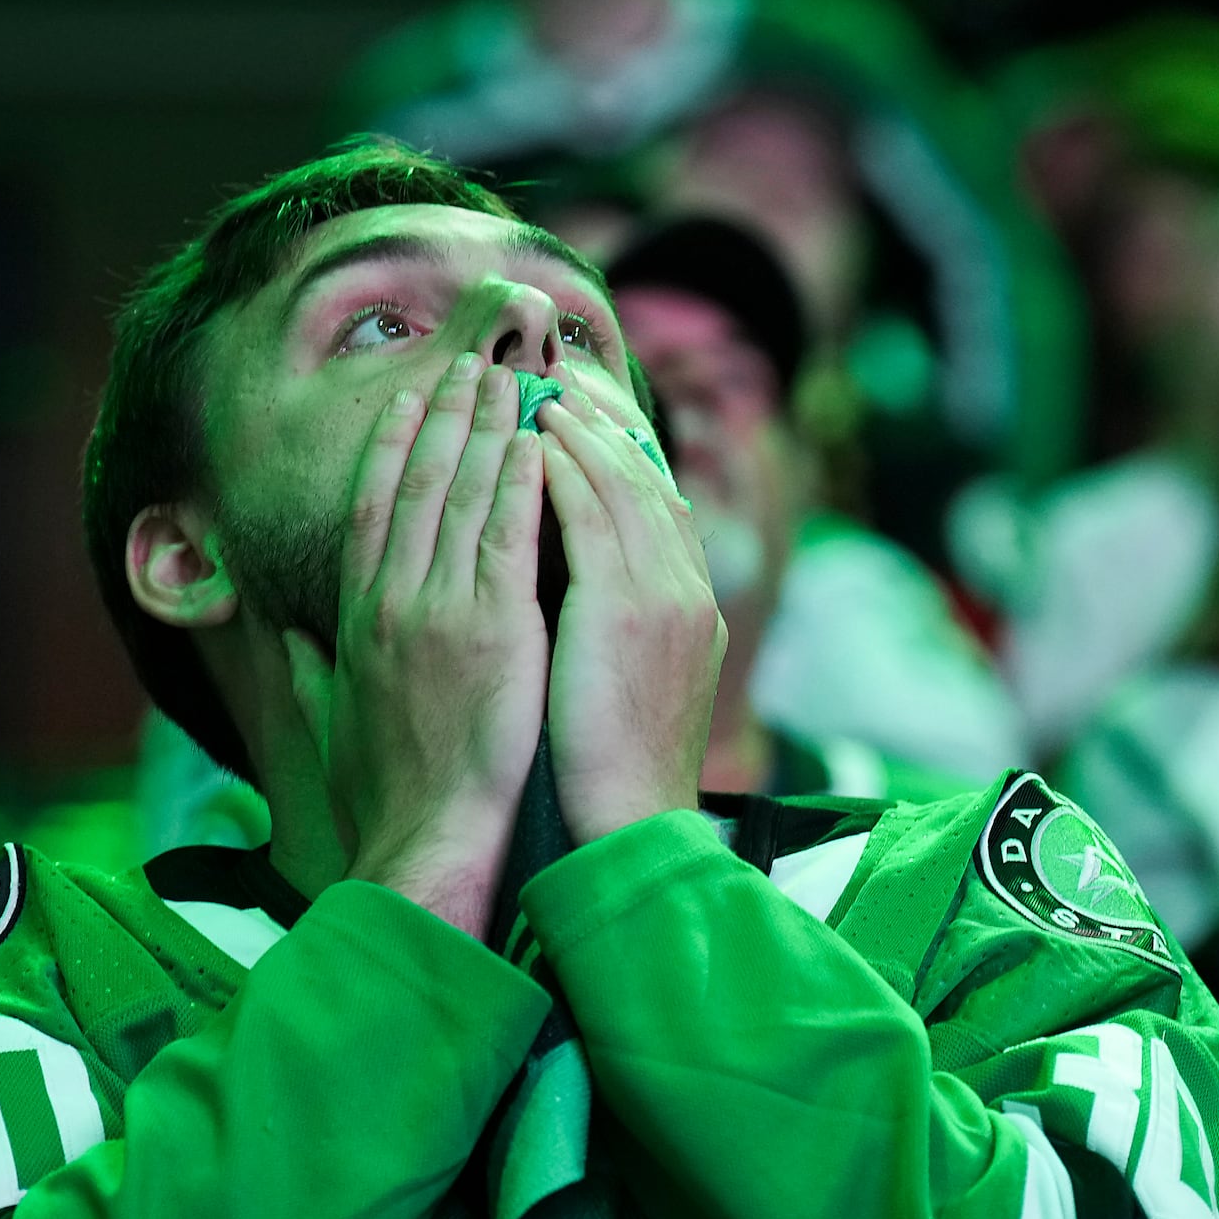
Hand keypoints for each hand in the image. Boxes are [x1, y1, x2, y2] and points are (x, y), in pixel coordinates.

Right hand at [287, 353, 547, 934]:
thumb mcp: (327, 723)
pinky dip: (517, 484)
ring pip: (462, 497)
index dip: (389, 449)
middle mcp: (390, 602)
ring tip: (506, 379)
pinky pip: (506, 538)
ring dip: (483, 430)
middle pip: (415, 486)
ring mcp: (440, 611)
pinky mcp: (492, 630)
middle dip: (441, 416)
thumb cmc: (385, 796)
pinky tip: (533, 443)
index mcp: (356, 621)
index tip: (407, 400)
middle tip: (467, 361)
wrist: (424, 842)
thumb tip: (278, 634)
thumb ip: (302, 669)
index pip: (370, 512)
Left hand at [535, 392, 724, 842]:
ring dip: (577, 436)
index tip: (580, 432)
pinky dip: (562, 470)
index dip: (622, 464)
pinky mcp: (624, 605)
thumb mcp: (633, 692)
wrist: (628, 824)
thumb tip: (583, 600)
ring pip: (621, 484)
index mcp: (692, 612)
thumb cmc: (613, 776)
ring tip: (534, 401)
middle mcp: (687, 591)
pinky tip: (526, 445)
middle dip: (600, 433)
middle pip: (647, 483)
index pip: (662, 510)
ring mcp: (662, 594)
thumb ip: (619, 634)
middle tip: (554, 394)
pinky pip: (590, 512)